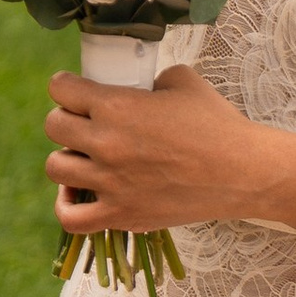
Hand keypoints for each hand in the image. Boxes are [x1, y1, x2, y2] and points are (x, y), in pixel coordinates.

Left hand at [45, 63, 268, 234]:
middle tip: (85, 121)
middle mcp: (106, 143)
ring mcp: (110, 183)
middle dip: (66, 117)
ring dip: (67, 157)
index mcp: (117, 105)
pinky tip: (79, 191)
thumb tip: (139, 87)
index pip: (60, 88)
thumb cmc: (216, 123)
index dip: (65, 85)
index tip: (74, 89)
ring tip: (85, 156)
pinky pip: (70, 217)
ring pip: (56, 168)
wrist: (241, 171)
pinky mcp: (121, 214)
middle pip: (54, 126)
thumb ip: (150, 79)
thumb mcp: (182, 81)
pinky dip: (66, 204)